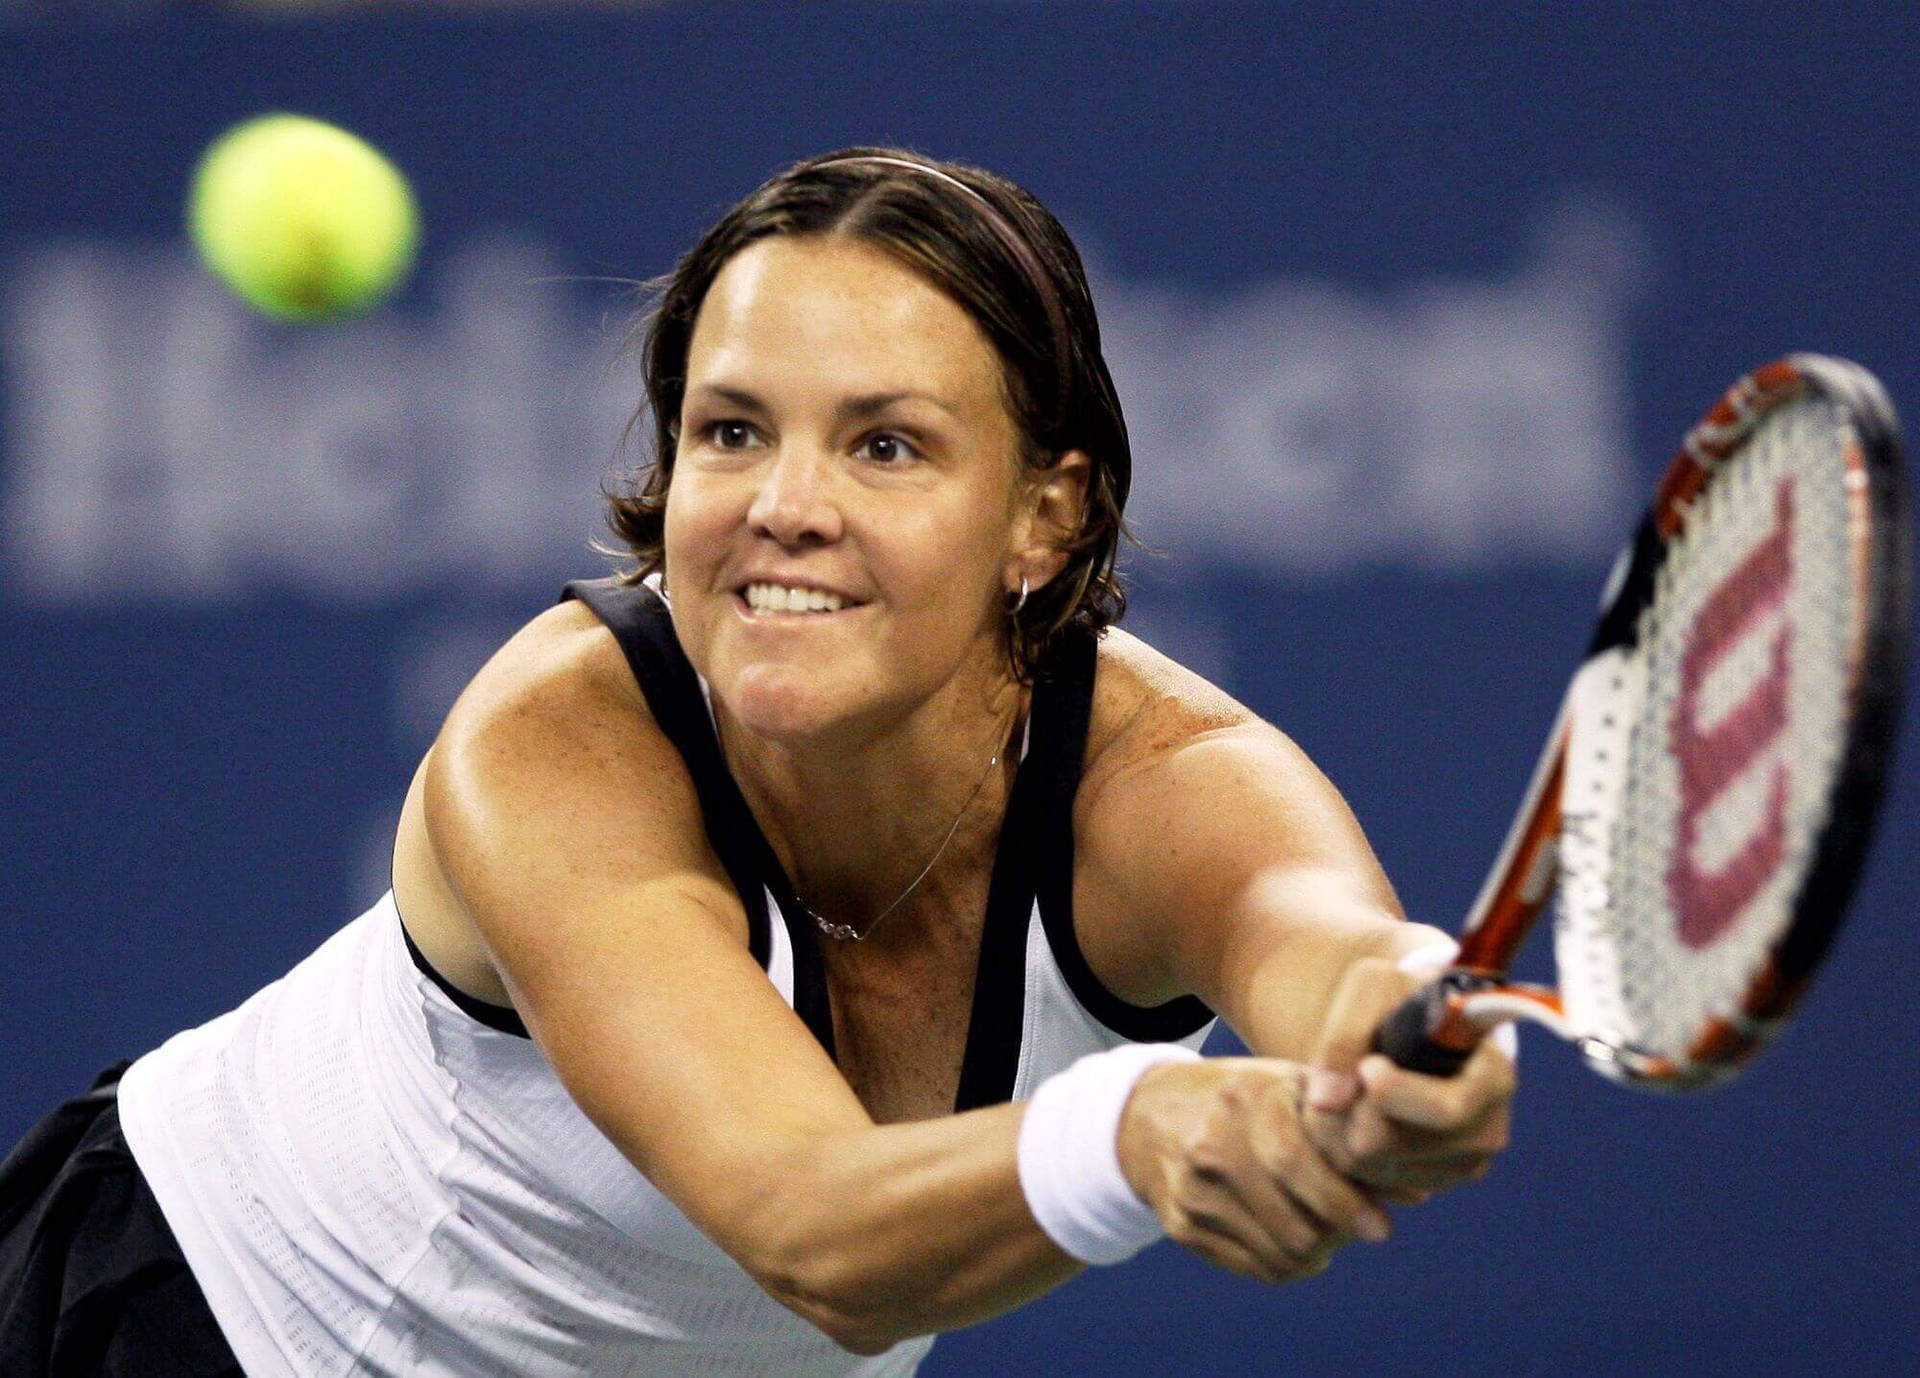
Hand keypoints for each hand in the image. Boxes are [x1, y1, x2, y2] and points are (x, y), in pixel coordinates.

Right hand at [1114, 1057, 1392, 1284]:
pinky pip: (1253, 1268)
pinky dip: (1287, 1265)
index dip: (1345, 1204)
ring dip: (1318, 1253)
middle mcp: (1210, 1146)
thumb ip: (1349, 1130)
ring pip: (1278, 1254)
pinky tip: (1297, 1241)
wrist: (1148, 1113)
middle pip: (1293, 1224)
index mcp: (1243, 1100)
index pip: (1297, 1165)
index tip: (1381, 1227)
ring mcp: (1191, 1190)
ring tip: (1331, 1231)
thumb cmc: (1242, 1097)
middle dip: (1338, 1235)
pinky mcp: (1180, 1225)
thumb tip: (1419, 1190)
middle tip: (1363, 1227)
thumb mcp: (1288, 1087)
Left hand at [1300, 957, 1514, 1197]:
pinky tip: (1351, 1112)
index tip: (1367, 1067)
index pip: (1444, 1109)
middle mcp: (1487, 1130)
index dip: (1393, 1094)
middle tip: (1332, 1074)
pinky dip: (1343, 1148)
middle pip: (1386, 1143)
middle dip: (1346, 1107)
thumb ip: (1344, 1033)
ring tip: (1342, 1087)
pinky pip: (1365, 1180)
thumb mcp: (1372, 988)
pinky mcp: (1431, 1183)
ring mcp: (1461, 1165)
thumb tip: (1327, 1101)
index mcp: (1493, 1077)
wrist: (1420, 1026)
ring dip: (1335, 1127)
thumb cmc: (1400, 999)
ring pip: (1366, 1165)